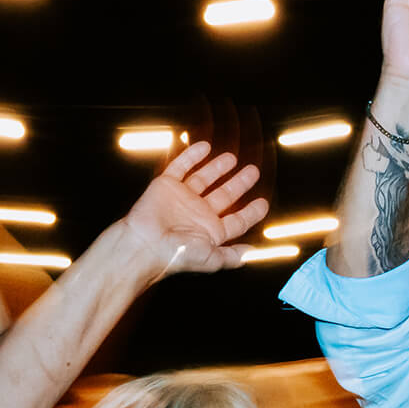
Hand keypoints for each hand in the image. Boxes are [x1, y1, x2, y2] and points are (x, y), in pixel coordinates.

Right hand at [122, 142, 267, 275]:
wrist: (145, 244)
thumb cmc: (176, 255)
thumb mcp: (212, 259)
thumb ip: (232, 256)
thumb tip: (252, 254)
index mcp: (210, 232)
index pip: (236, 221)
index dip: (251, 212)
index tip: (263, 204)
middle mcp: (198, 214)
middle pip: (224, 195)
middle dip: (239, 184)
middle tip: (253, 171)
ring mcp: (182, 198)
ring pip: (204, 179)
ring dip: (218, 168)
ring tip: (232, 158)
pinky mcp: (166, 185)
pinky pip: (180, 167)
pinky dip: (192, 156)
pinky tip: (204, 147)